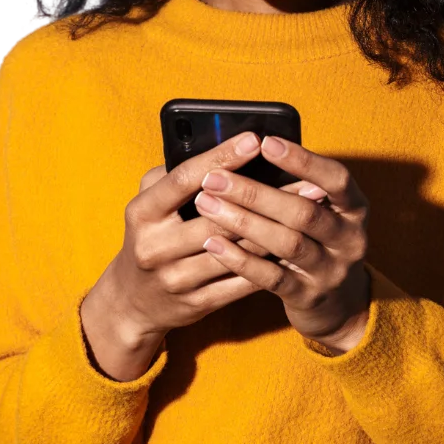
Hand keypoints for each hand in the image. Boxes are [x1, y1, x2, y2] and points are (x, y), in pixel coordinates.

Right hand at [82, 131, 323, 379]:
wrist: (134, 302)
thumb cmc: (152, 236)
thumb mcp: (148, 203)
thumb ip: (174, 174)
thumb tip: (218, 146)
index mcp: (143, 213)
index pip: (184, 179)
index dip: (220, 158)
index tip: (254, 140)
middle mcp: (155, 247)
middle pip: (217, 217)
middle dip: (264, 197)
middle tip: (305, 180)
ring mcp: (176, 279)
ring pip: (236, 251)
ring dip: (276, 229)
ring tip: (310, 212)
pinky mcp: (197, 304)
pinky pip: (241, 282)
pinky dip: (270, 264)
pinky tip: (296, 246)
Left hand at [195, 135, 370, 350]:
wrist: (339, 305)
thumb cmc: (320, 243)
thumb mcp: (324, 213)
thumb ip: (298, 189)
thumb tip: (249, 151)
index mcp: (355, 209)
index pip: (336, 179)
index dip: (303, 160)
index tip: (266, 142)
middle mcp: (349, 240)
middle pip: (303, 212)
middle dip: (255, 193)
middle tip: (214, 179)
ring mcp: (330, 271)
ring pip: (286, 243)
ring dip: (243, 222)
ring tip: (207, 204)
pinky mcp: (308, 297)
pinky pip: (272, 278)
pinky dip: (241, 260)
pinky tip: (213, 243)